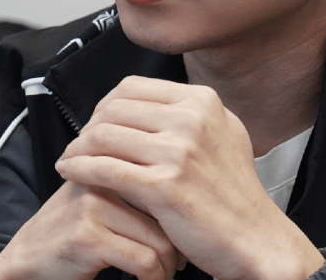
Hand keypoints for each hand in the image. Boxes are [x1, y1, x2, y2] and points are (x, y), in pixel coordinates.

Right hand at [0, 179, 181, 279]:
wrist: (26, 259)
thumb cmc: (74, 231)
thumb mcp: (105, 198)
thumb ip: (136, 186)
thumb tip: (188, 196)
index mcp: (111, 159)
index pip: (165, 177)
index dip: (180, 210)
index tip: (184, 231)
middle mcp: (102, 176)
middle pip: (167, 209)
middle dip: (178, 241)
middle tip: (180, 259)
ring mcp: (94, 205)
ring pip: (160, 238)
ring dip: (169, 265)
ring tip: (164, 273)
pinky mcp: (88, 236)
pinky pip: (143, 260)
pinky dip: (154, 278)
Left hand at [55, 76, 324, 279]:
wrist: (255, 238)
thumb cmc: (237, 194)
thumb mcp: (225, 133)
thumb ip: (191, 113)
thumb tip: (150, 102)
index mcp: (202, 101)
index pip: (133, 87)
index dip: (105, 104)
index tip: (96, 122)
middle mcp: (191, 119)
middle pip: (114, 109)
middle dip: (88, 125)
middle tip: (77, 144)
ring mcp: (179, 151)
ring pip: (104, 136)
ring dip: (78, 147)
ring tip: (69, 159)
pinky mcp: (164, 186)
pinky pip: (106, 169)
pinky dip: (80, 168)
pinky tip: (70, 173)